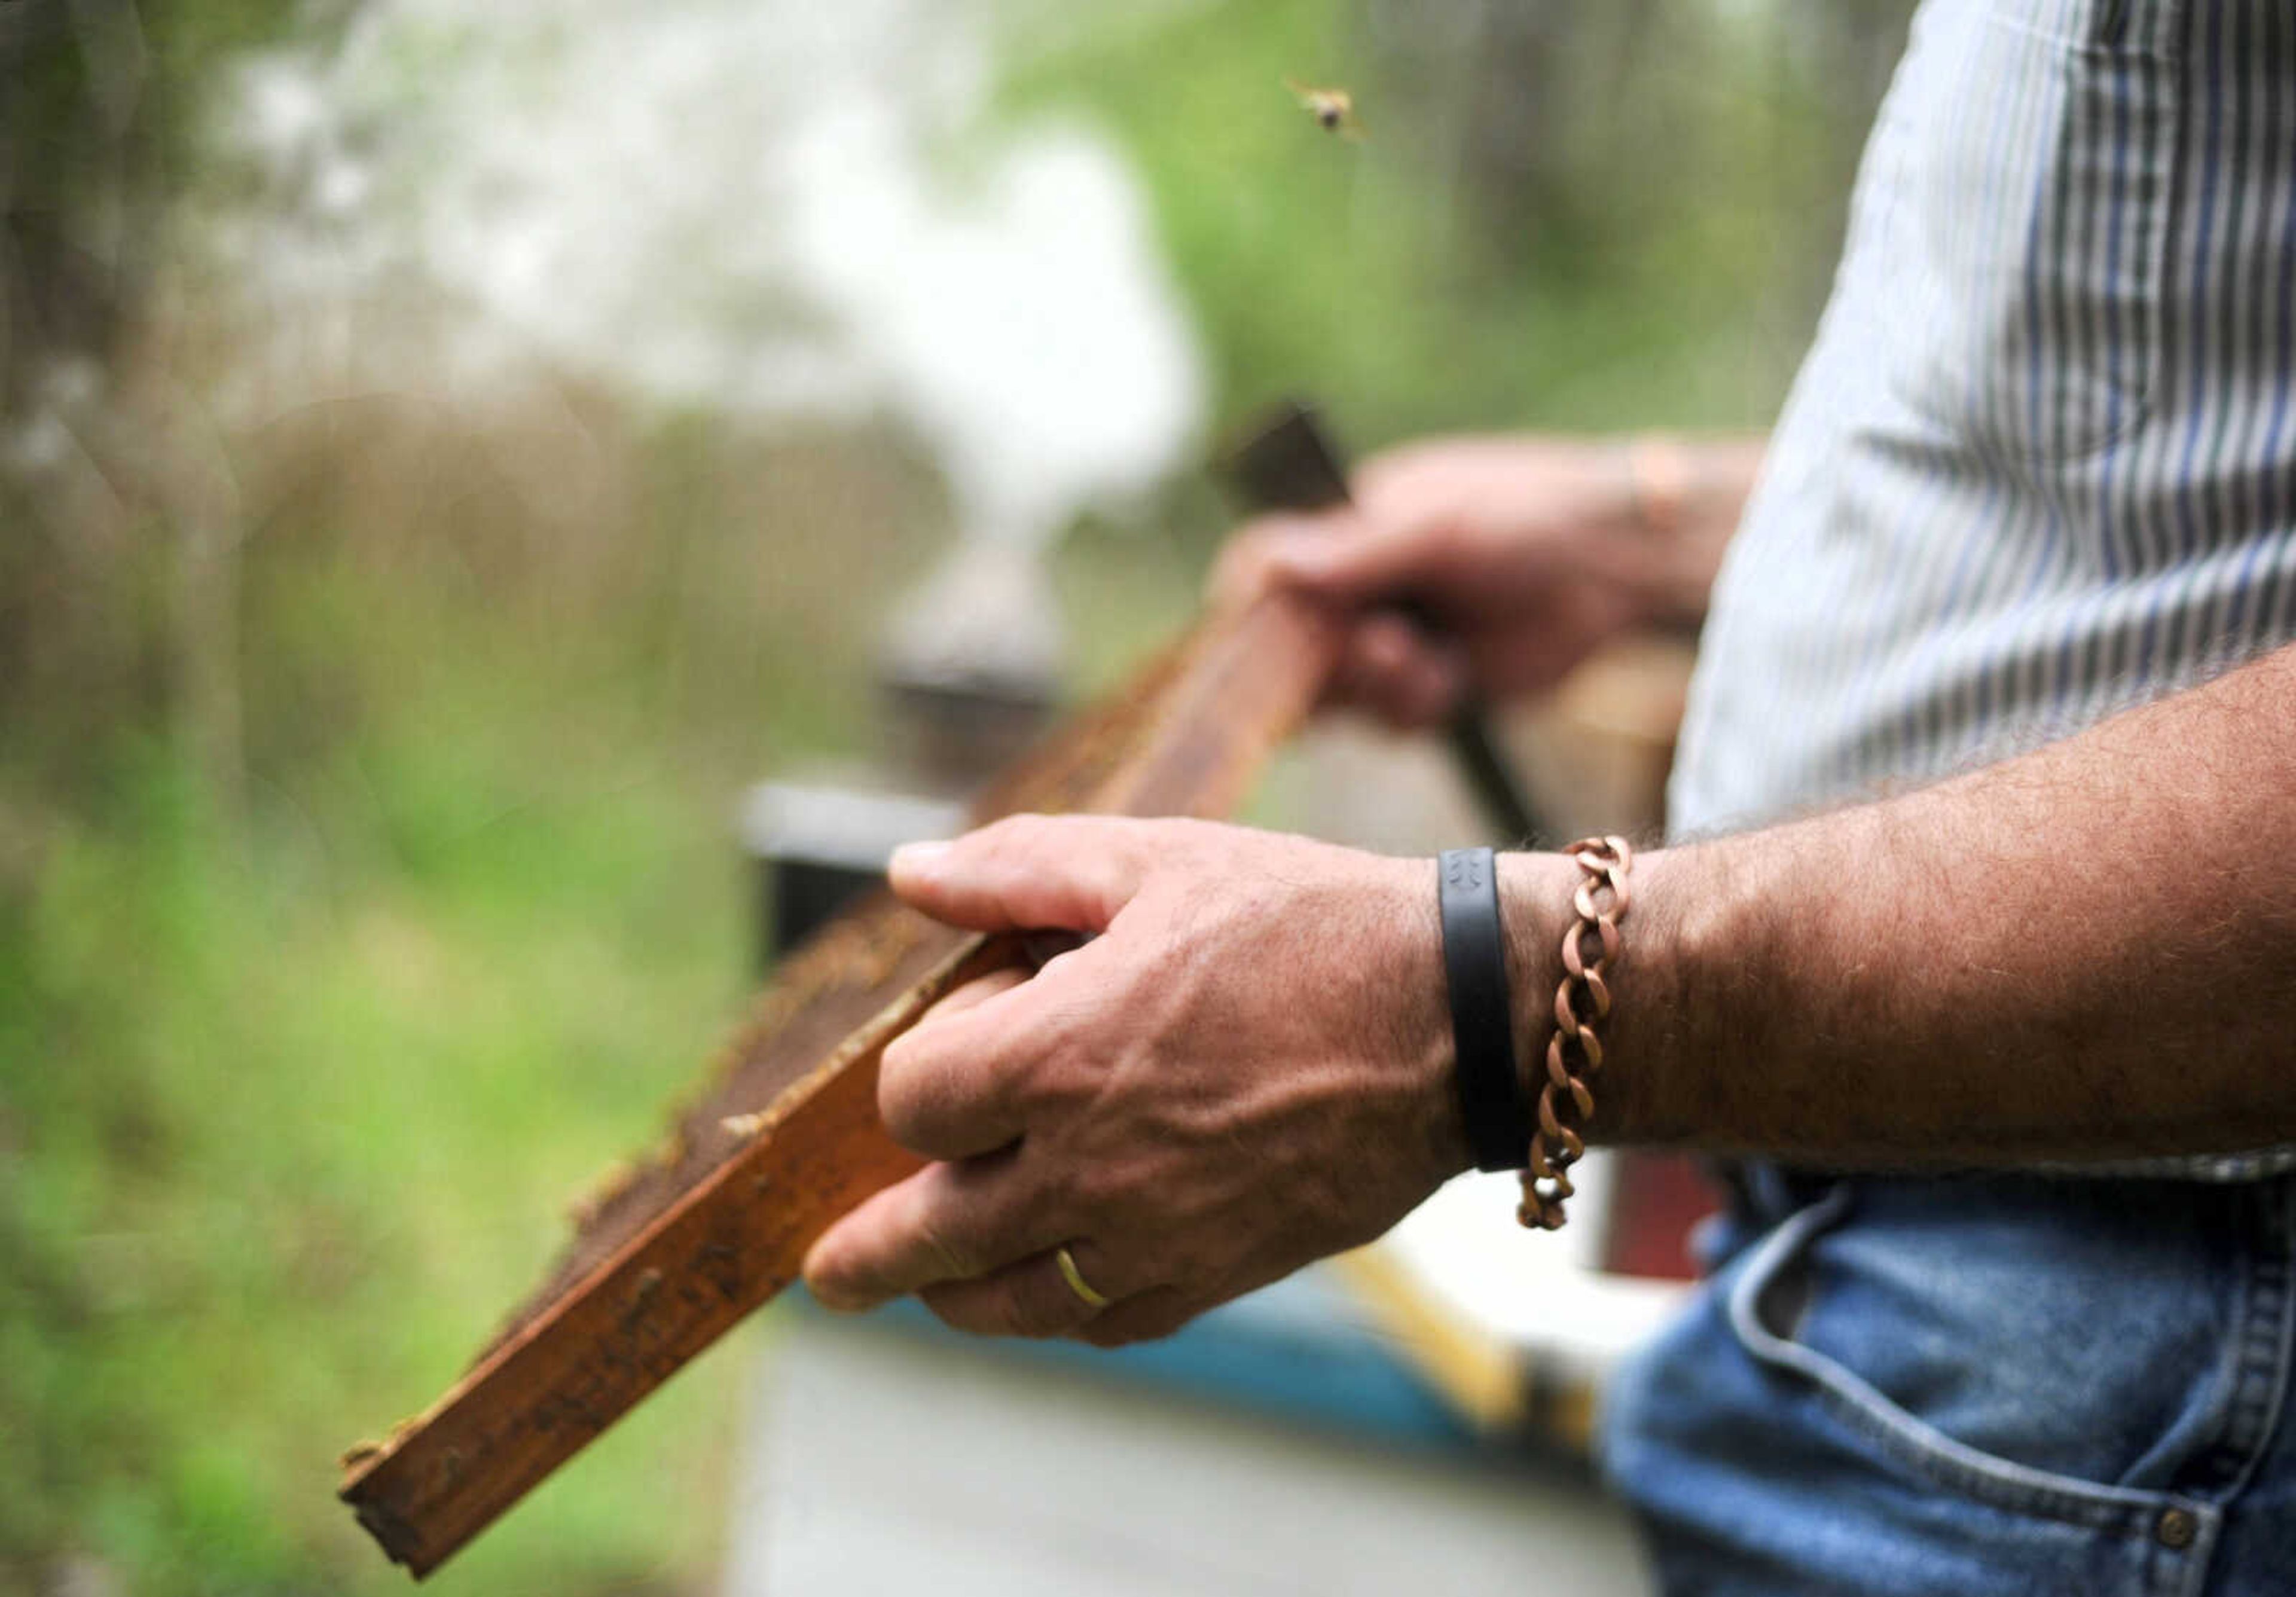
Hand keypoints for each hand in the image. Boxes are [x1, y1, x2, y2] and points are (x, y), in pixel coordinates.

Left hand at [799, 815, 1469, 1345]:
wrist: (1456, 1019)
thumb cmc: (1305, 922)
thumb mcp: (1156, 859)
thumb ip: (1016, 869)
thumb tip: (905, 876)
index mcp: (1055, 1053)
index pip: (909, 1103)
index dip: (917, 1072)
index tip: (966, 1039)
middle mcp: (1085, 1161)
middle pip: (922, 1237)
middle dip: (862, 1252)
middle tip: (828, 1271)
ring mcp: (1148, 1232)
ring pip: (1002, 1301)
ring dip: (949, 1291)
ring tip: (924, 1284)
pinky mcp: (1213, 1273)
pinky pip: (1099, 1322)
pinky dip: (1055, 1311)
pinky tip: (1046, 1286)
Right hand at [1211, 434, 1747, 728]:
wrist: (1618, 570)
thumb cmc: (1530, 517)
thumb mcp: (1440, 529)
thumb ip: (1356, 550)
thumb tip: (1270, 564)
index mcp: (1345, 525)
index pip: (1264, 566)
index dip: (1249, 611)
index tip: (1259, 642)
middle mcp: (1357, 583)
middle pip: (1289, 645)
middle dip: (1331, 661)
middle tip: (1385, 648)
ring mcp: (1389, 635)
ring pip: (1335, 693)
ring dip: (1377, 689)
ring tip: (1428, 661)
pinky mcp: (1425, 682)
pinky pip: (1385, 719)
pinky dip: (1413, 708)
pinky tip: (1452, 680)